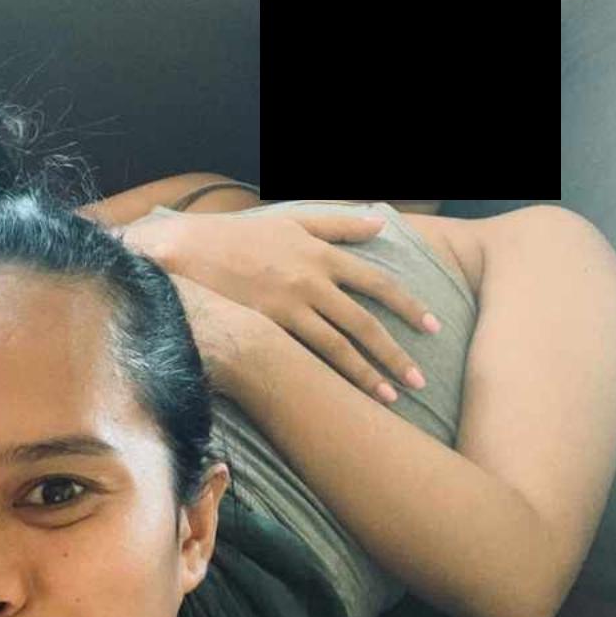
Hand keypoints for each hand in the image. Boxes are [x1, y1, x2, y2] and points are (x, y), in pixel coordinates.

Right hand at [133, 206, 442, 402]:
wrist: (184, 251)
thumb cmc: (237, 236)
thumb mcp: (291, 220)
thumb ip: (337, 223)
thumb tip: (380, 224)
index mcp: (320, 253)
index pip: (376, 281)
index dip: (407, 305)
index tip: (431, 325)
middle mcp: (310, 280)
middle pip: (364, 320)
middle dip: (396, 351)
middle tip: (420, 379)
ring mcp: (287, 306)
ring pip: (338, 346)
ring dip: (368, 373)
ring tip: (391, 396)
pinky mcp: (264, 327)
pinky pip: (304, 357)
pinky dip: (329, 377)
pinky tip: (345, 395)